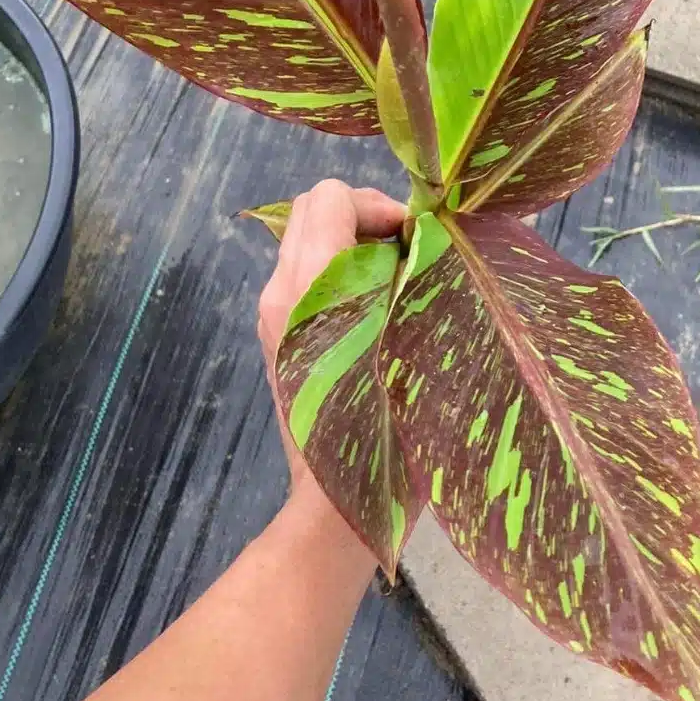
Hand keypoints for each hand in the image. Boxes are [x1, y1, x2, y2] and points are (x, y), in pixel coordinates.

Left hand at [257, 179, 404, 493]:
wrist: (339, 504)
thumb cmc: (393, 429)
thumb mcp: (418, 341)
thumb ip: (420, 276)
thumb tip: (427, 234)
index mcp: (312, 285)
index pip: (330, 196)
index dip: (379, 206)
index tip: (416, 240)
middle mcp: (281, 291)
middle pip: (312, 208)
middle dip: (364, 217)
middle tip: (409, 252)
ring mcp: (272, 314)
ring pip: (307, 240)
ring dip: (353, 245)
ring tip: (397, 283)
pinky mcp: (275, 335)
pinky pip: (305, 274)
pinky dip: (340, 273)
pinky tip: (376, 312)